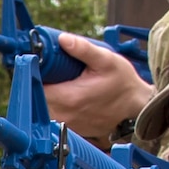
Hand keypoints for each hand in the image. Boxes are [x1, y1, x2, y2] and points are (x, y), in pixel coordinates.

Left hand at [43, 30, 152, 144]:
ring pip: (44, 110)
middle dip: (38, 84)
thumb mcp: (105, 60)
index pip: (34, 87)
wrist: (137, 105)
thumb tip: (62, 39)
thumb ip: (83, 49)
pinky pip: (55, 118)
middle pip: (36, 99)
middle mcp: (66, 115)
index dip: (31, 74)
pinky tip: (66, 95)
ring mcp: (70, 125)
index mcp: (69, 98)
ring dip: (46, 96)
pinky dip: (55, 107)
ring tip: (57, 82)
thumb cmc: (122, 83)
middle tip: (48, 71)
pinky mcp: (74, 129)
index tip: (35, 64)